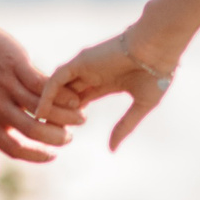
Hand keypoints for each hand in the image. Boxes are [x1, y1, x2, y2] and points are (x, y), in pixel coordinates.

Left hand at [0, 14, 73, 181]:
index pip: (14, 148)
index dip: (36, 156)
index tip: (53, 155)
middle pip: (31, 129)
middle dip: (56, 138)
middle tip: (69, 138)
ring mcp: (6, 84)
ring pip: (41, 106)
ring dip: (65, 116)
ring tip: (79, 119)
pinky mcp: (17, 64)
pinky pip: (44, 84)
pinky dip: (62, 94)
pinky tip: (75, 100)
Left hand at [37, 29, 172, 151]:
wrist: (158, 49)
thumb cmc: (157, 73)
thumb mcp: (141, 105)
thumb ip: (124, 126)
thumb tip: (112, 150)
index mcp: (107, 81)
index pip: (81, 101)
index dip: (72, 117)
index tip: (66, 135)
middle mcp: (92, 73)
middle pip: (65, 96)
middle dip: (56, 115)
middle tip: (47, 135)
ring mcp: (85, 67)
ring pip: (58, 88)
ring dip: (49, 106)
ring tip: (42, 127)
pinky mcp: (79, 62)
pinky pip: (55, 79)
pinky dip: (46, 95)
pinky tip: (41, 113)